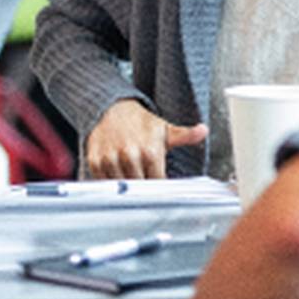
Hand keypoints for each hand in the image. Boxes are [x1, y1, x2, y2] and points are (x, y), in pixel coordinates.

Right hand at [85, 99, 208, 178]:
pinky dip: (109, 183)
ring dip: (125, 189)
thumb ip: (186, 135)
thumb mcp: (164, 129)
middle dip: (143, 190)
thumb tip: (203, 131)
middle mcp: (129, 156)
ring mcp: (110, 159)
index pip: (158, 184)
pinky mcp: (95, 161)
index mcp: (150, 151)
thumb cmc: (139, 122)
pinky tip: (116, 175)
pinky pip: (103, 182)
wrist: (110, 108)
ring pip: (121, 188)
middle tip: (144, 186)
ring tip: (130, 179)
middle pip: (139, 189)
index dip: (159, 190)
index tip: (159, 190)